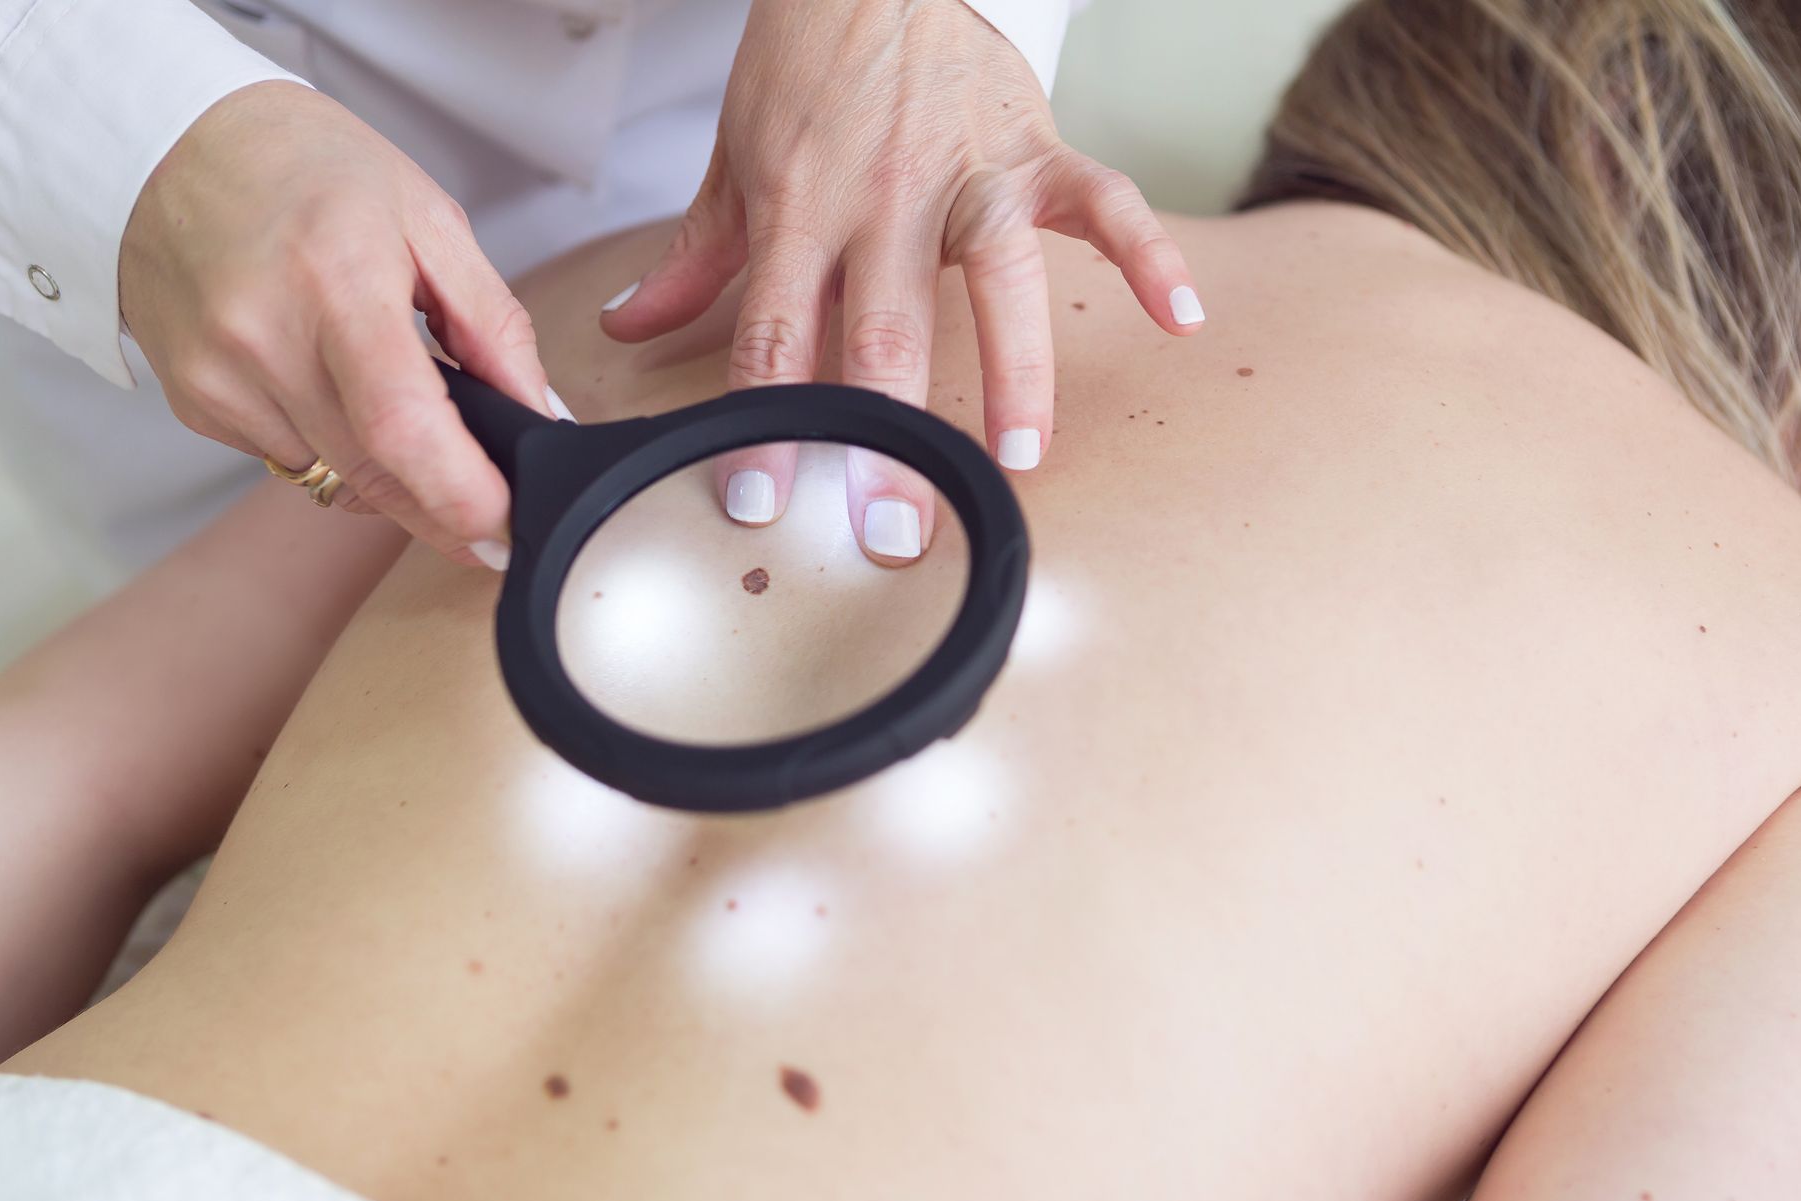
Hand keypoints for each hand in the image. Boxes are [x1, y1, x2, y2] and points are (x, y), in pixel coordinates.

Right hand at [119, 81, 563, 565]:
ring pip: (334, 477)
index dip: (458, 493)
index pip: (401, 423)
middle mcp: (263, 339)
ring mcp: (219, 378)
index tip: (505, 526)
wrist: (169, 143)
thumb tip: (539, 418)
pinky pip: (290, 459)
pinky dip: (332, 445)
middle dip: (444, 507)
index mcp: (336, 280)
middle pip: (373, 472)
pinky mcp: (195, 403)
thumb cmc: (309, 168)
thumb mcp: (429, 219)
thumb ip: (493, 327)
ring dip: (391, 474)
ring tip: (407, 414)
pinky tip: (332, 387)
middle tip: (491, 516)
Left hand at [600, 0, 1199, 563]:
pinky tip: (1178, 317)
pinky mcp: (1037, 147)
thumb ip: (689, 257)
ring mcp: (969, 171)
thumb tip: (622, 330)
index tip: (765, 500)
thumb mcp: (733, 162)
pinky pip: (1104, 202)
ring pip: (1000, 278)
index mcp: (802, 209)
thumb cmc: (803, 69)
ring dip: (1014, 370)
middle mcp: (885, 198)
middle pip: (885, 331)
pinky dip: (1148, 253)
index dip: (769, 421)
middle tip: (894, 530)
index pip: (777, 334)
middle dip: (890, 436)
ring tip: (1020, 455)